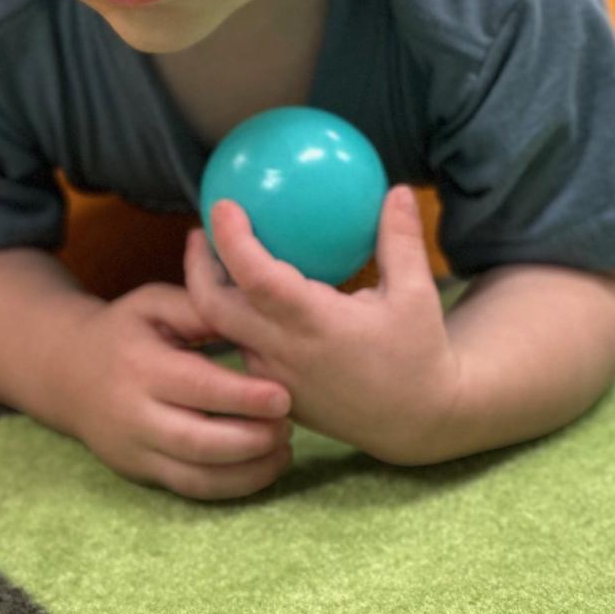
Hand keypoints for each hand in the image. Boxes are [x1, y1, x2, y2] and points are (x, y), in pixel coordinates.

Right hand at [58, 283, 293, 499]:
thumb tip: (250, 317)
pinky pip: (191, 490)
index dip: (243, 397)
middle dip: (252, 440)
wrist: (65, 372)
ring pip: (197, 477)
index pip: (197, 388)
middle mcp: (133, 415)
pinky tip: (264, 468)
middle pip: (198, 442)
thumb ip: (199, 309)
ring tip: (284, 449)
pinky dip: (233, 487)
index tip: (284, 397)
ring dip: (249, 471)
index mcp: (140, 366)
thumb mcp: (153, 303)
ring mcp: (134, 450)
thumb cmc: (123, 330)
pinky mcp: (140, 473)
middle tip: (290, 425)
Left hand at [184, 188, 461, 465]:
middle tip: (201, 230)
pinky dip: (235, 320)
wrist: (414, 423)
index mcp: (315, 324)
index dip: (232, 240)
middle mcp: (283, 352)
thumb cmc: (417, 355)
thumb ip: (400, 241)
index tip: (223, 206)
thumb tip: (398, 189)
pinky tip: (247, 299)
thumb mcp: (417, 296)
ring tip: (218, 258)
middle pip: (212, 306)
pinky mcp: (272, 393)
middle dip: (197, 264)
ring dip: (211, 293)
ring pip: (223, 331)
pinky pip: (241, 350)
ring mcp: (272, 377)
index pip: (256, 277)